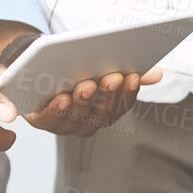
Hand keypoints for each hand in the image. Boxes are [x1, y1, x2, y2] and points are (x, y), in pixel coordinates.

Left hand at [23, 67, 161, 136]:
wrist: (34, 69)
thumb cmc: (72, 70)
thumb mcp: (100, 68)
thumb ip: (127, 73)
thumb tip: (158, 74)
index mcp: (105, 111)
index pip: (122, 105)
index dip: (129, 92)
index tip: (132, 75)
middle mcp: (87, 123)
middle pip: (101, 113)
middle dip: (107, 95)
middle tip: (111, 77)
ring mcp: (64, 124)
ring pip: (78, 117)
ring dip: (84, 102)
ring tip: (86, 84)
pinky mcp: (41, 121)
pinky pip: (51, 119)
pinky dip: (58, 109)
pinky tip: (62, 96)